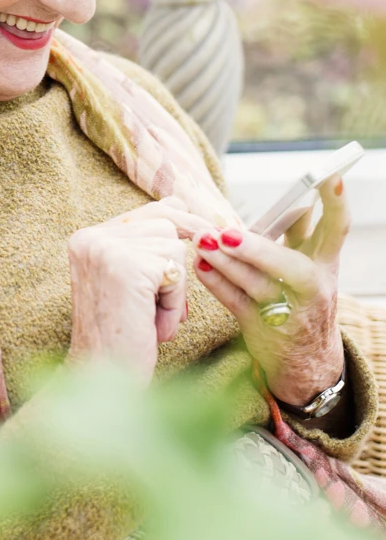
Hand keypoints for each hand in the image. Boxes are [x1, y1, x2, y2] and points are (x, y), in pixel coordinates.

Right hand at [67, 197, 211, 384]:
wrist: (102, 386)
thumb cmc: (121, 339)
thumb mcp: (130, 282)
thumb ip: (147, 242)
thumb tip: (181, 202)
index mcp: (86, 237)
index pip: (151, 210)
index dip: (179, 230)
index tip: (187, 255)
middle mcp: (90, 237)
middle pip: (167, 225)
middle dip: (172, 268)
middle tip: (152, 305)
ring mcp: (105, 249)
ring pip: (174, 247)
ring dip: (173, 289)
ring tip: (147, 317)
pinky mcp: (126, 267)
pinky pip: (176, 272)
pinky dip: (173, 304)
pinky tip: (151, 325)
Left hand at [192, 177, 347, 405]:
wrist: (307, 361)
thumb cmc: (303, 299)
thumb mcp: (311, 265)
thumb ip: (301, 234)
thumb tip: (299, 200)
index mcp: (326, 263)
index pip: (338, 229)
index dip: (337, 203)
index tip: (330, 177)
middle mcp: (312, 288)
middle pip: (290, 267)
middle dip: (257, 250)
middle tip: (226, 233)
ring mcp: (287, 311)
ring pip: (256, 285)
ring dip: (226, 262)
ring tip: (203, 241)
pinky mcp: (262, 328)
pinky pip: (235, 302)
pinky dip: (216, 283)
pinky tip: (201, 265)